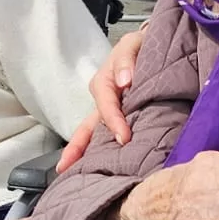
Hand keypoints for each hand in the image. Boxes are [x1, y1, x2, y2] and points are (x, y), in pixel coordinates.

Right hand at [57, 30, 143, 170]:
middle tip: (65, 169)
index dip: (113, 123)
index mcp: (104, 84)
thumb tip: (125, 81)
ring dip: (85, 154)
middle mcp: (103, 100)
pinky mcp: (119, 118)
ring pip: (93, 134)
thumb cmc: (140, 45)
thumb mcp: (132, 44)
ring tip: (74, 175)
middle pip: (86, 127)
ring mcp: (109, 111)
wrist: (153, 47)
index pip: (106, 107)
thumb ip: (126, 59)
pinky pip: (106, 135)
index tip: (124, 138)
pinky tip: (98, 167)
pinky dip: (100, 151)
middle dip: (76, 148)